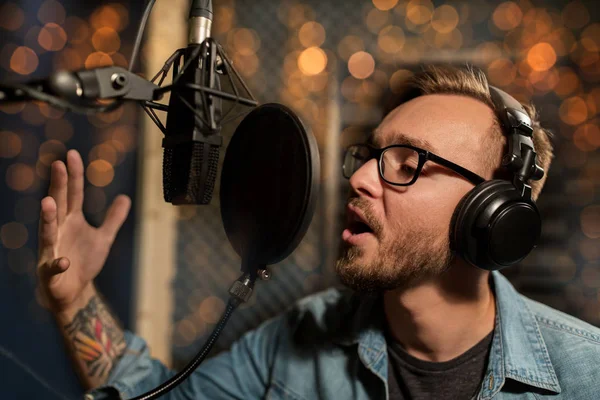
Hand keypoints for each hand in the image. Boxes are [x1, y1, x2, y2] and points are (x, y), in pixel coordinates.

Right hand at [37, 150, 130, 313]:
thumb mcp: (104, 238)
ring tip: (48, 202)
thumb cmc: (84, 262)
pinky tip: (64, 261)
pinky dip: (57, 264)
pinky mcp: (50, 272)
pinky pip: (53, 267)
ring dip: (47, 217)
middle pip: (59, 205)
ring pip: (47, 232)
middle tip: (57, 165)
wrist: (74, 292)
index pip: (73, 194)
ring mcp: (52, 251)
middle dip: (58, 186)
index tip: (71, 154)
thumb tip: (126, 198)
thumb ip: (113, 219)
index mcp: (71, 220)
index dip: (74, 175)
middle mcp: (59, 231)